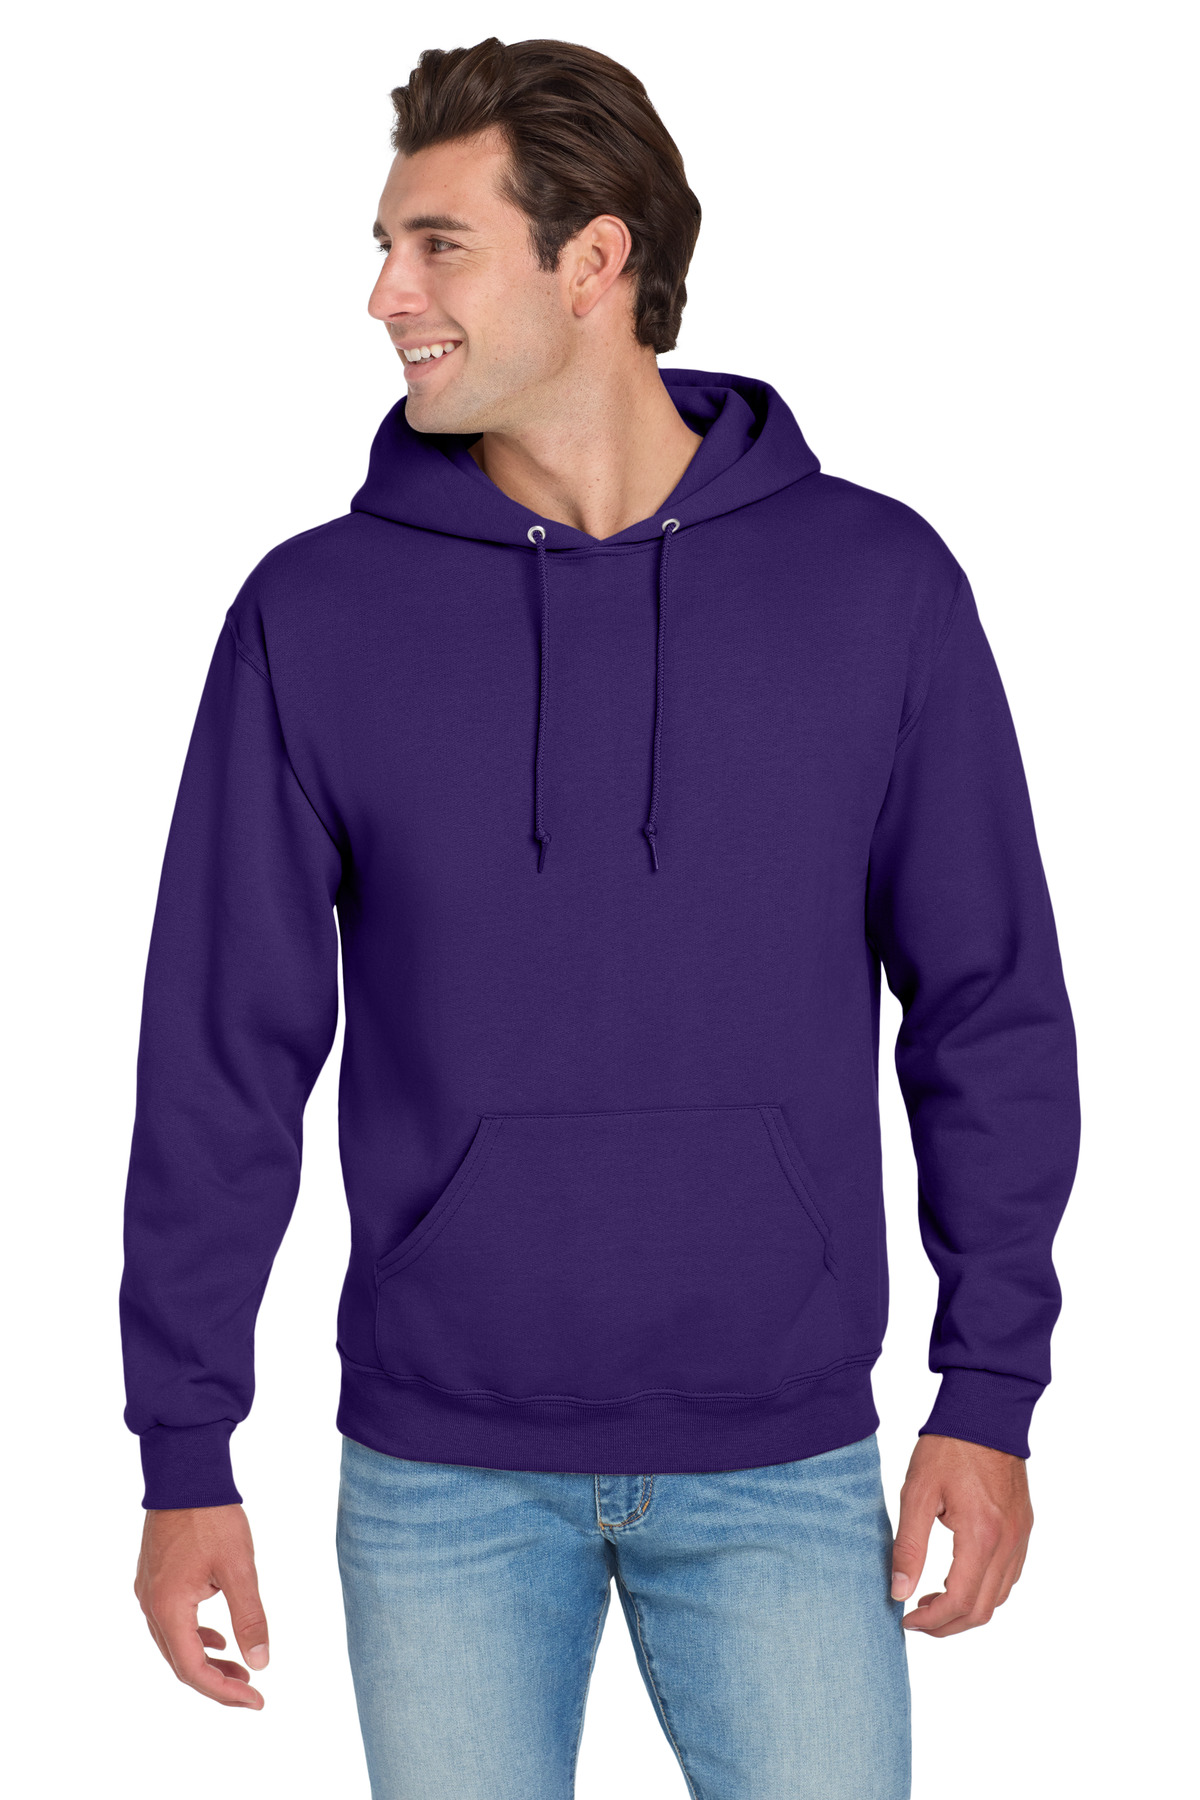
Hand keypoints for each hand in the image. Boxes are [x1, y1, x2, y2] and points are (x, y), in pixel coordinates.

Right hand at [135, 1503, 268, 1706]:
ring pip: (174, 1644)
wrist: (185, 1473)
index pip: (192, 1669)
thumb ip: (249, 1616)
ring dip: (206, 1661)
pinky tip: (218, 1638)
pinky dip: (195, 1638)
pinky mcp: (153, 1579)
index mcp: (169, 1607)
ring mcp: (148, 1592)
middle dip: (216, 1682)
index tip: (256, 1699)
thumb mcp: (239, 1568)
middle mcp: (151, 1605)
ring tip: (240, 1669)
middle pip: (180, 1663)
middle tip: (252, 1692)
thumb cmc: (213, 1517)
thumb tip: (262, 1662)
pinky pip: (171, 1623)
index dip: (223, 1691)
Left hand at [890, 1433, 1032, 1636]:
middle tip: (917, 1619)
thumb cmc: (948, 1448)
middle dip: (948, 1624)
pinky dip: (986, 1590)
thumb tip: (898, 1591)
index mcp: (981, 1535)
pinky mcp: (1023, 1527)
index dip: (932, 1621)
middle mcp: (1008, 1542)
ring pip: (1000, 1597)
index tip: (906, 1620)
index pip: (960, 1601)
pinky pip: (1010, 1576)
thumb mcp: (917, 1493)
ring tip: (933, 1600)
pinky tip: (960, 1579)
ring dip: (968, 1609)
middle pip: (983, 1609)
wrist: (985, 1412)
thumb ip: (908, 1546)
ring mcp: (1020, 1536)